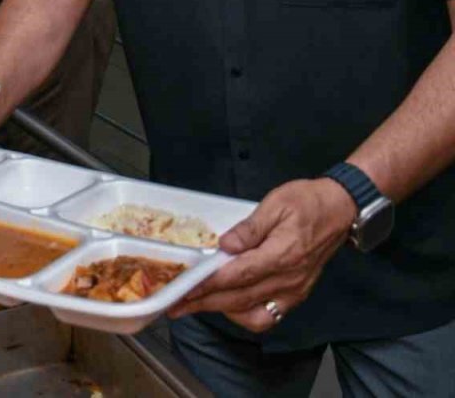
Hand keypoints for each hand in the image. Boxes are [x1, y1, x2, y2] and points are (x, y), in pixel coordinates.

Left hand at [168, 178, 357, 331]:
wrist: (341, 209)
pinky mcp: (297, 294)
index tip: (184, 289)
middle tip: (176, 305)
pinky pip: (269, 316)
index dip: (207, 285)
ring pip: (253, 314)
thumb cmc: (307, 202)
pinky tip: (229, 306)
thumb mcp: (275, 204)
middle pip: (239, 299)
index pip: (237, 276)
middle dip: (204, 303)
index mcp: (281, 255)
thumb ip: (249, 228)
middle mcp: (288, 279)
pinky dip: (245, 315)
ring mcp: (294, 291)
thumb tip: (225, 244)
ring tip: (198, 303)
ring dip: (222, 312)